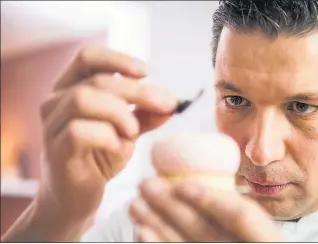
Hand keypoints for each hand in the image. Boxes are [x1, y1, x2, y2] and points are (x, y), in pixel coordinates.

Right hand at [37, 46, 177, 224]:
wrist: (78, 196)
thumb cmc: (100, 156)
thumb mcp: (128, 130)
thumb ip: (146, 114)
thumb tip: (171, 102)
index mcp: (71, 88)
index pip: (88, 57)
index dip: (118, 59)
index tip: (147, 72)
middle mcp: (56, 102)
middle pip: (96, 80)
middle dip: (137, 91)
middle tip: (164, 104)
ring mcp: (52, 126)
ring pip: (82, 99)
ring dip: (118, 112)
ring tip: (134, 131)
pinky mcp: (55, 150)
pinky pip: (77, 131)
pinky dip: (106, 135)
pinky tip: (118, 146)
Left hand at [130, 177, 282, 241]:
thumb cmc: (253, 239)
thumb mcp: (261, 228)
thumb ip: (243, 214)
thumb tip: (198, 182)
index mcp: (266, 238)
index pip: (243, 216)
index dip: (212, 199)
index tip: (183, 185)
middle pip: (204, 230)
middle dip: (171, 206)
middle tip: (147, 185)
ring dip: (157, 224)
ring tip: (136, 204)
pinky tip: (141, 233)